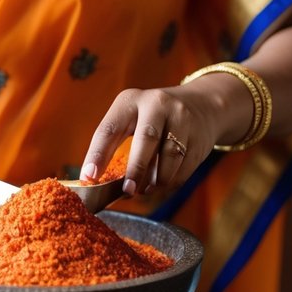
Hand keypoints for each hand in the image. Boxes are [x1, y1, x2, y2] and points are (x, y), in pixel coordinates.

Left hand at [80, 85, 222, 197]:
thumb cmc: (153, 118)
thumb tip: (100, 182)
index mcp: (130, 100)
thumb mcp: (132, 118)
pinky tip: (160, 186)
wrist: (201, 106)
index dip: (98, 154)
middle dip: (135, 168)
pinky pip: (184, 167)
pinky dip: (170, 182)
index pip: (110, 128)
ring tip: (143, 190)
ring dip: (155, 180)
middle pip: (147, 138)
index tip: (89, 176)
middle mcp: (157, 104)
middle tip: (127, 191)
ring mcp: (182, 119)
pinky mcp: (199, 137)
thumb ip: (117, 144)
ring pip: (169, 155)